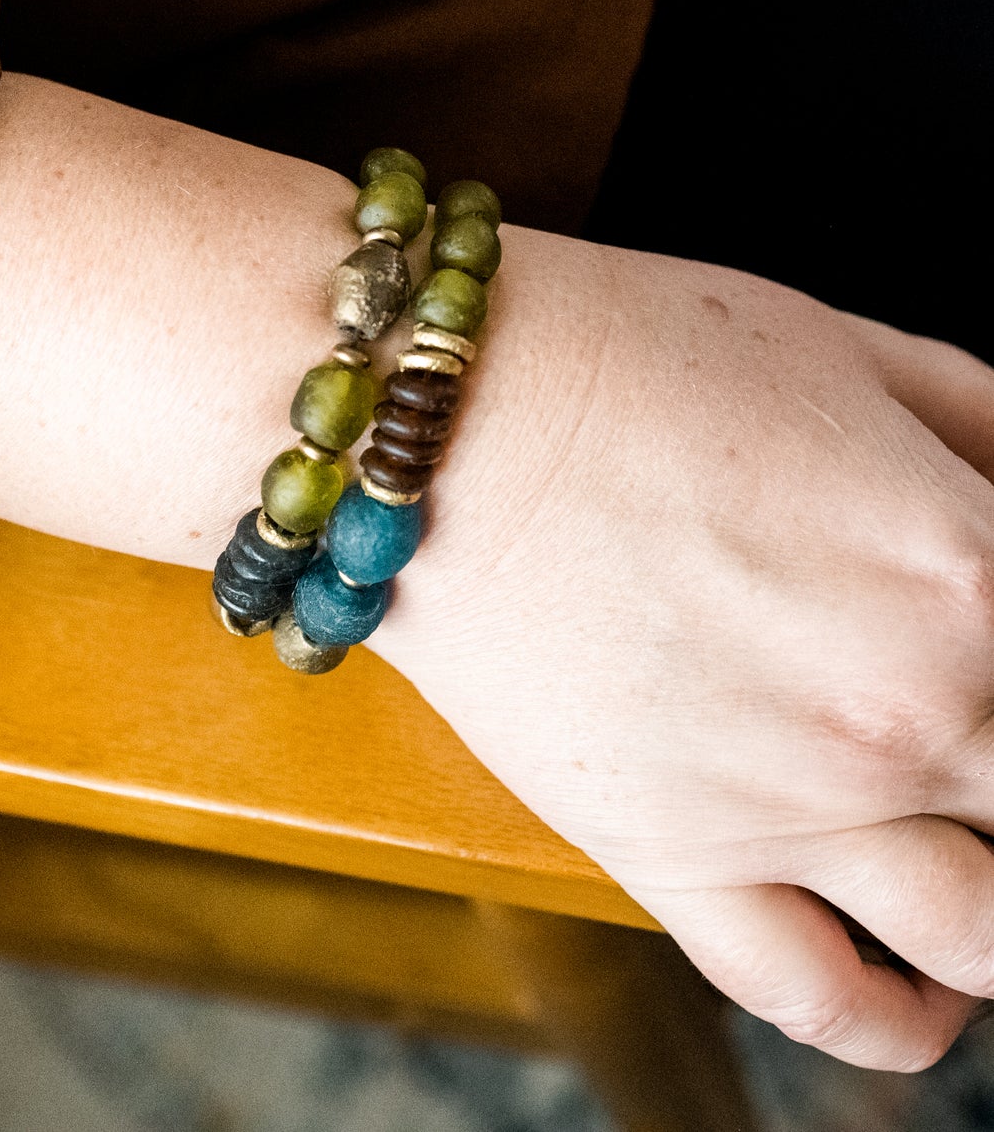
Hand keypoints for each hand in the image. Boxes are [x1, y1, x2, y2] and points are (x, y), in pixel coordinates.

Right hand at [372, 227, 993, 1069]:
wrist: (432, 425)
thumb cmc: (614, 357)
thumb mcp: (834, 345)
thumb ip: (979, 422)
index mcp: (970, 568)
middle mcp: (910, 709)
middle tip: (964, 728)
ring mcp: (795, 806)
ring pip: (993, 937)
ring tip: (971, 860)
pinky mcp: (673, 857)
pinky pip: (826, 1001)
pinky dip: (901, 1023)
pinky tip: (917, 995)